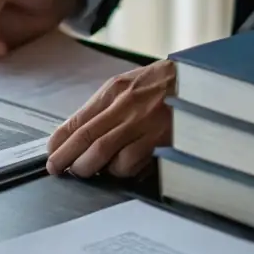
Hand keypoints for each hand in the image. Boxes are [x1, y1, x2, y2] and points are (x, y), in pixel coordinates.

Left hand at [45, 59, 175, 177]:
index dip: (60, 140)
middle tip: (57, 169)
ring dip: (91, 167)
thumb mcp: (132, 85)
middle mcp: (125, 105)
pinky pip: (131, 161)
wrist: (202, 81)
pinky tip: (120, 170)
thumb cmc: (166, 84)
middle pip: (86, 138)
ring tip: (86, 172)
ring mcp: (143, 122)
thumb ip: (109, 106)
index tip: (50, 152)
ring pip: (104, 153)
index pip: (79, 119)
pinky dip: (120, 170)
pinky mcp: (160, 138)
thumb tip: (83, 132)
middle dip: (67, 157)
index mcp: (115, 90)